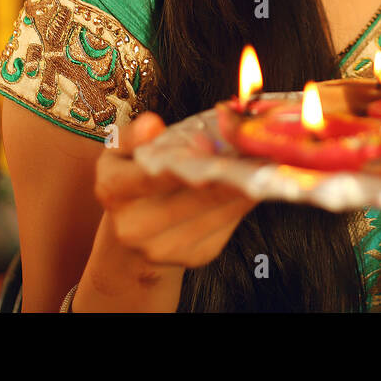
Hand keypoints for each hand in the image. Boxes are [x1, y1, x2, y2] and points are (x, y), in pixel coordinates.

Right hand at [94, 112, 256, 268]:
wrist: (133, 232)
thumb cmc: (132, 178)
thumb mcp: (120, 150)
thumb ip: (133, 135)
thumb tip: (151, 124)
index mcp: (115, 190)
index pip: (155, 175)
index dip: (189, 163)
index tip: (219, 149)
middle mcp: (135, 227)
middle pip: (195, 196)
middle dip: (231, 171)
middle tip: (259, 147)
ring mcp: (165, 247)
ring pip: (217, 211)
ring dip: (245, 185)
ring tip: (265, 162)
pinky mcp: (195, 256)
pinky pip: (227, 224)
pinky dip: (243, 201)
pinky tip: (254, 183)